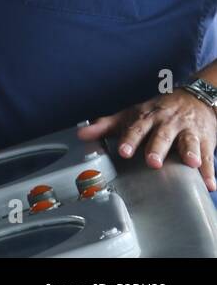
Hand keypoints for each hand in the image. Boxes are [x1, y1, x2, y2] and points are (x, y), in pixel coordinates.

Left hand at [80, 91, 216, 190]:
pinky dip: (210, 172)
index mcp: (147, 117)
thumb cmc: (157, 111)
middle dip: (158, 148)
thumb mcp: (132, 114)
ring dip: (189, 152)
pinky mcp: (206, 141)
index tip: (124, 151)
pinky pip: (209, 158)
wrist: (195, 98)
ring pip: (189, 142)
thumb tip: (81, 135)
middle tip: (152, 161)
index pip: (137, 128)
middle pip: (162, 135)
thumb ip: (106, 125)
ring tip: (191, 164)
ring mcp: (188, 132)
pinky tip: (210, 185)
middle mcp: (167, 123)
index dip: (130, 139)